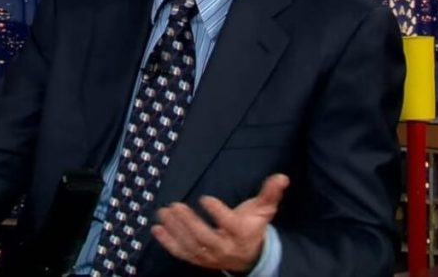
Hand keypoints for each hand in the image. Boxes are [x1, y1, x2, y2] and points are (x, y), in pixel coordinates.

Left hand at [151, 174, 289, 272]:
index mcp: (241, 233)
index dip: (217, 212)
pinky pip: (181, 253)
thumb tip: (281, 177)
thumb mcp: (263, 210)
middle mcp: (224, 247)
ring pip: (190, 246)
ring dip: (175, 230)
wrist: (248, 257)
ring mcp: (209, 256)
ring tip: (164, 213)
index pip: (229, 224)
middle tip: (176, 206)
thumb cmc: (253, 227)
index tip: (205, 198)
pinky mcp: (198, 260)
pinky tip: (156, 229)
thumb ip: (270, 193)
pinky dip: (167, 242)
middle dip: (189, 223)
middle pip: (205, 237)